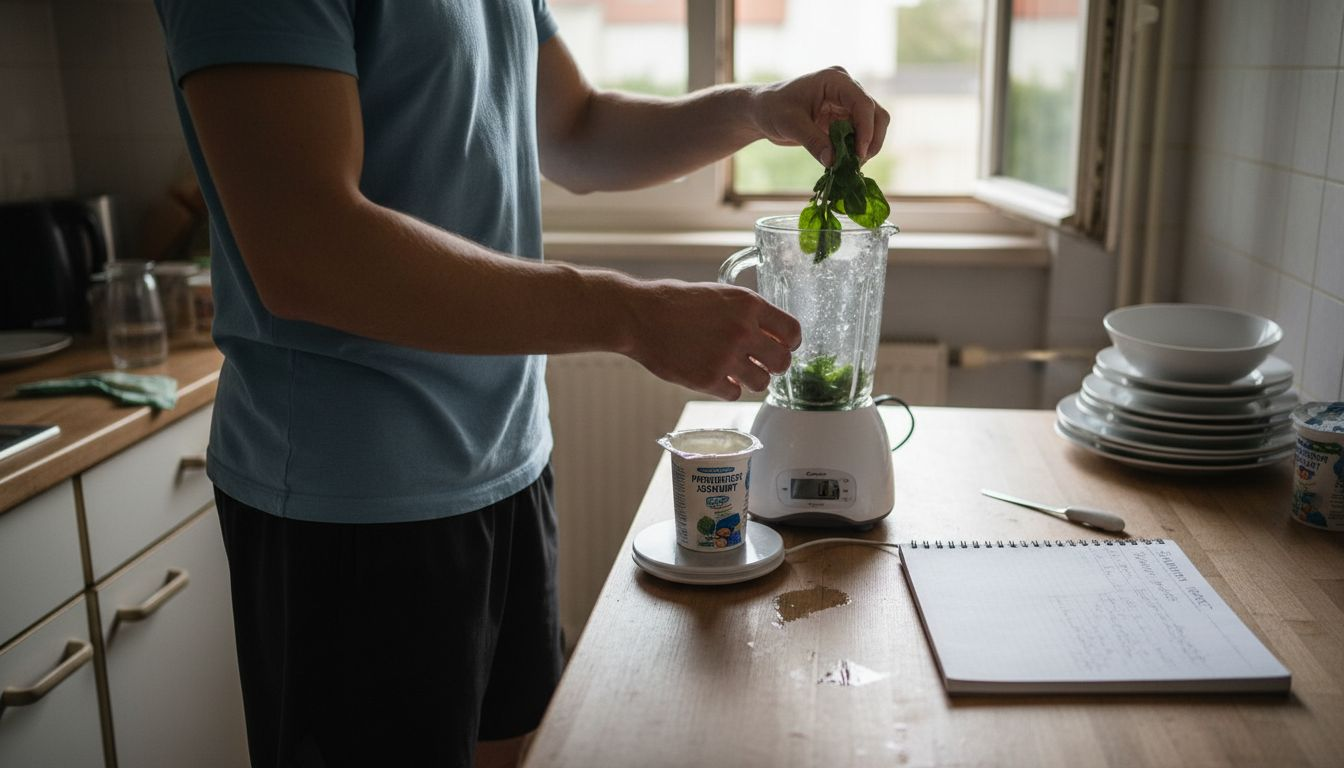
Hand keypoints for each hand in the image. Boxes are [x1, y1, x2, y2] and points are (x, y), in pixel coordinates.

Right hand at [622, 279, 801, 400]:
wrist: (639, 316)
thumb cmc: (674, 303)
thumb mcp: (718, 294)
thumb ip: (745, 312)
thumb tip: (769, 332)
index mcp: (748, 305)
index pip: (792, 331)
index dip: (790, 342)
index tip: (783, 346)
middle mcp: (742, 331)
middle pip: (783, 362)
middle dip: (775, 365)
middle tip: (763, 364)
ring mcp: (726, 357)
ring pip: (762, 382)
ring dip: (752, 379)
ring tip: (736, 371)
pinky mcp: (708, 379)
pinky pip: (735, 393)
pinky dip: (728, 388)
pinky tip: (715, 377)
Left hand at [749, 66, 889, 165]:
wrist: (763, 110)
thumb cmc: (772, 109)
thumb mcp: (790, 125)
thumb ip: (813, 141)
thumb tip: (834, 162)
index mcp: (835, 80)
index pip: (863, 104)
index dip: (866, 130)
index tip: (859, 154)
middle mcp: (847, 88)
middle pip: (876, 114)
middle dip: (871, 140)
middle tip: (857, 164)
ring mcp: (847, 103)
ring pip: (873, 125)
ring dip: (866, 147)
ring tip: (849, 165)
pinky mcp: (844, 117)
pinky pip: (860, 135)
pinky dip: (855, 150)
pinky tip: (843, 162)